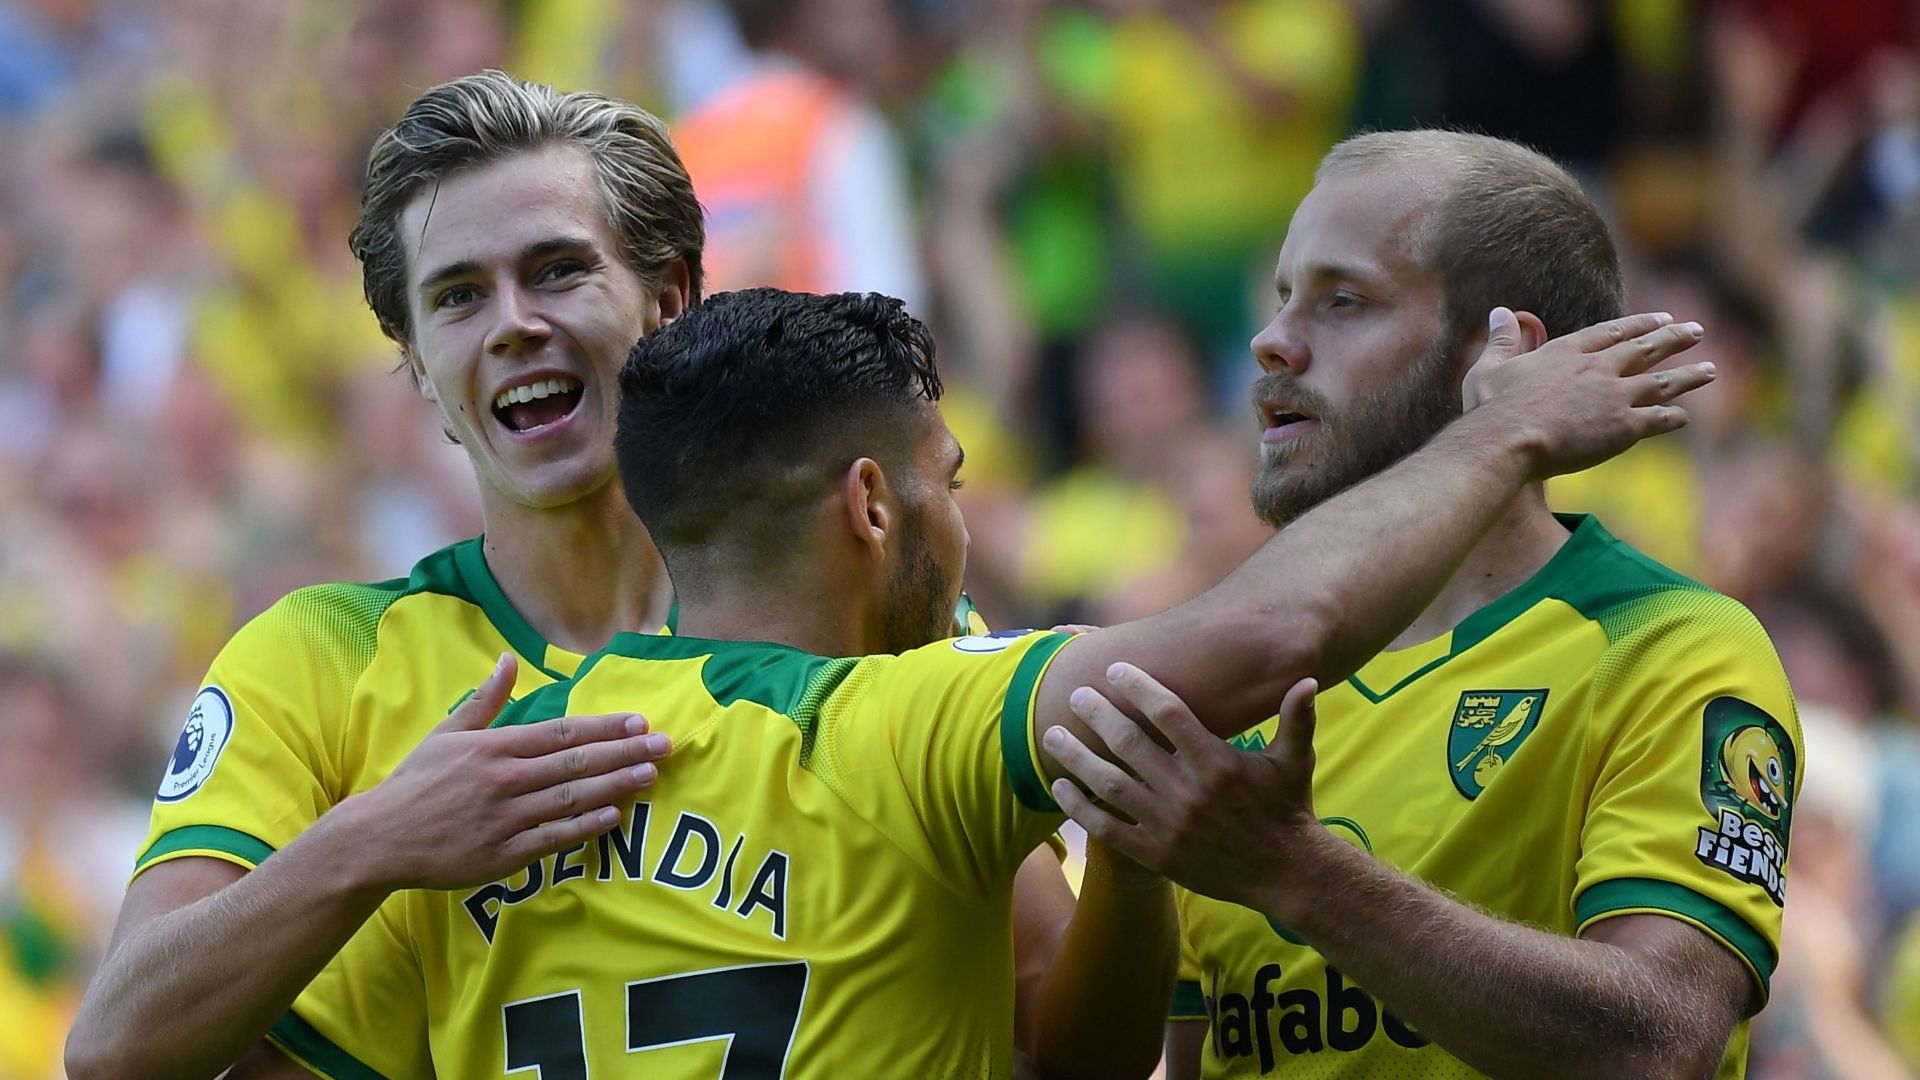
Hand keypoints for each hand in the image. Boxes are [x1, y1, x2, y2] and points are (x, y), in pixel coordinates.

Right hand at [339, 654, 670, 891]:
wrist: (379, 838)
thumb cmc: (416, 782)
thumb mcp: (447, 733)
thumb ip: (486, 699)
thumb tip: (508, 659)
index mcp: (494, 747)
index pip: (562, 733)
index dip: (604, 727)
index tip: (639, 722)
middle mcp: (505, 779)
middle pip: (576, 763)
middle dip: (625, 752)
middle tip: (665, 745)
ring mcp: (506, 818)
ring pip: (571, 799)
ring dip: (616, 786)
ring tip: (651, 775)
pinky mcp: (502, 855)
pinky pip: (553, 838)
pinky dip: (584, 827)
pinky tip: (614, 816)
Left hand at [1041, 663, 1332, 915]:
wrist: (1287, 873)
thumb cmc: (1288, 809)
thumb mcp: (1295, 761)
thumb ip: (1296, 718)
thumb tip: (1309, 678)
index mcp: (1217, 763)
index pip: (1168, 714)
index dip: (1138, 687)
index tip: (1115, 670)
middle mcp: (1189, 792)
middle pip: (1130, 744)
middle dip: (1097, 715)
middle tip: (1075, 695)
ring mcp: (1170, 826)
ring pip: (1111, 785)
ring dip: (1077, 757)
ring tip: (1051, 735)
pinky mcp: (1158, 855)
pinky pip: (1109, 829)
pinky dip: (1081, 809)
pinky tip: (1060, 788)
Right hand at [1462, 308, 1714, 481]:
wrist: (1508, 441)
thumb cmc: (1492, 409)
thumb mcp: (1489, 369)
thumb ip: (1501, 340)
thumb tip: (1501, 311)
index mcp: (1567, 352)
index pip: (1611, 332)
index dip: (1637, 325)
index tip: (1659, 318)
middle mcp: (1598, 368)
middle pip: (1645, 348)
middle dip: (1674, 337)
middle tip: (1696, 330)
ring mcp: (1614, 396)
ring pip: (1661, 382)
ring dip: (1688, 375)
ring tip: (1710, 370)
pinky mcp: (1623, 427)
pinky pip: (1657, 420)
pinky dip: (1672, 417)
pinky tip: (1683, 416)